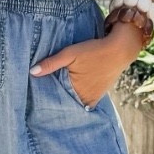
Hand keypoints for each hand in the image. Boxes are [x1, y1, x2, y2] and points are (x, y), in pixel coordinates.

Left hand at [30, 24, 145, 107]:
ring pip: (74, 103)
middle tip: (41, 101)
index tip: (36, 99)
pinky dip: (77, 100)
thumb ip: (51, 63)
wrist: (120, 50)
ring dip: (66, 100)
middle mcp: (84, 98)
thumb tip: (32, 72)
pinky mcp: (98, 95)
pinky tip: (71, 96)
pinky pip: (84, 103)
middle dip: (55, 101)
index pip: (55, 99)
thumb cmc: (94, 50)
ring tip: (54, 98)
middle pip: (65, 103)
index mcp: (76, 90)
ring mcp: (93, 98)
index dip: (46, 98)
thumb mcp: (70, 53)